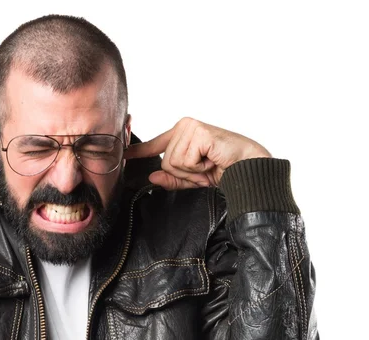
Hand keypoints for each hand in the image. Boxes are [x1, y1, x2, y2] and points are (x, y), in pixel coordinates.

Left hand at [126, 117, 270, 189]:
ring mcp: (190, 128)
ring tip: (209, 165)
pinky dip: (198, 168)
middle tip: (205, 169)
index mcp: (182, 133)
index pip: (155, 144)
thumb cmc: (225, 169)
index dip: (138, 151)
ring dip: (192, 172)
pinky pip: (184, 161)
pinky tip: (212, 160)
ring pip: (173, 163)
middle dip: (185, 174)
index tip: (124, 155)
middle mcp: (184, 127)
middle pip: (165, 162)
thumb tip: (152, 176)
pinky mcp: (198, 132)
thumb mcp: (192, 178)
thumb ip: (172, 178)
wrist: (250, 169)